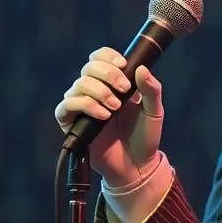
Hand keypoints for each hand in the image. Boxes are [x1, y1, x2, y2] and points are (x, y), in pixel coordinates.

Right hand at [53, 47, 163, 186]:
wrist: (136, 165)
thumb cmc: (144, 137)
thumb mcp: (154, 111)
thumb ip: (151, 89)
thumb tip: (141, 68)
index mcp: (112, 83)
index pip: (100, 58)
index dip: (108, 57)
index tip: (123, 66)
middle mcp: (94, 91)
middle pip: (89, 68)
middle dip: (107, 74)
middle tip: (124, 90)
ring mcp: (81, 106)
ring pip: (79, 84)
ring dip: (99, 92)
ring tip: (115, 108)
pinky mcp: (71, 123)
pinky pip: (67, 105)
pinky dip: (85, 105)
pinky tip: (103, 115)